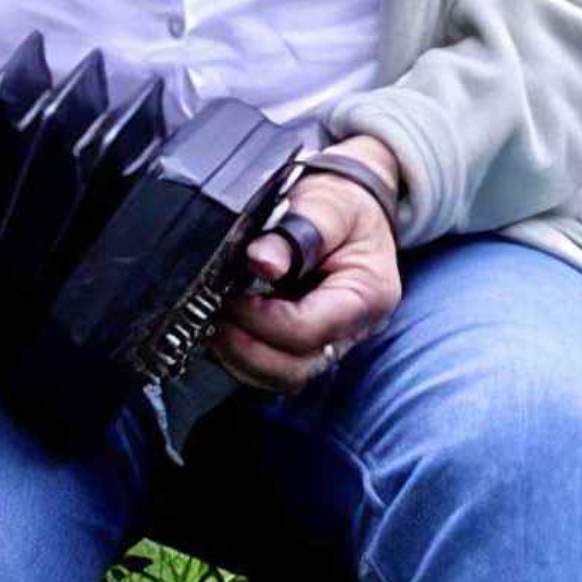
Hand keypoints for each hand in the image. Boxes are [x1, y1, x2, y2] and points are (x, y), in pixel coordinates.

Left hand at [209, 134, 403, 395]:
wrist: (351, 208)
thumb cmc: (344, 206)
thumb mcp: (328, 205)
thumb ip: (298, 230)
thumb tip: (261, 260)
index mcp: (367, 297)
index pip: (309, 330)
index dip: (262, 318)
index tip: (230, 293)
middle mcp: (351, 332)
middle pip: (295, 369)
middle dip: (245, 347)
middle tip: (214, 312)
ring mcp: (327, 345)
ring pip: (279, 376)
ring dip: (238, 355)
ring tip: (214, 318)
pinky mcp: (302, 347)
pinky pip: (269, 367)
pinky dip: (240, 353)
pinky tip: (224, 323)